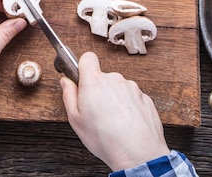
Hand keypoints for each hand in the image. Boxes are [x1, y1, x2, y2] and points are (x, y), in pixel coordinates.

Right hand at [60, 52, 169, 170]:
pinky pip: (131, 97)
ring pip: (118, 87)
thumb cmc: (106, 139)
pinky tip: (125, 123)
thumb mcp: (76, 120)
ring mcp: (132, 88)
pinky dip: (127, 107)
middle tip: (95, 110)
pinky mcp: (145, 98)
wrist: (138, 155)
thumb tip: (66, 82)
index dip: (82, 66)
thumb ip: (69, 95)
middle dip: (98, 89)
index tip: (81, 77)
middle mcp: (115, 80)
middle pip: (103, 76)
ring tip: (112, 121)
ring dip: (114, 98)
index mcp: (94, 82)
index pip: (87, 57)